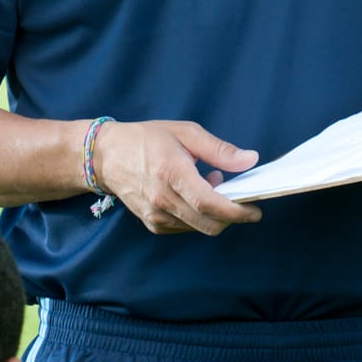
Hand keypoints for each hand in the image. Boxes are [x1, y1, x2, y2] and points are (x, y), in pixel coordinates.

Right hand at [93, 121, 261, 236]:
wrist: (106, 157)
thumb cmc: (146, 140)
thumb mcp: (186, 133)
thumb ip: (219, 150)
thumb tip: (250, 160)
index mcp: (172, 173)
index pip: (209, 204)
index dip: (236, 212)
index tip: (255, 211)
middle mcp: (162, 200)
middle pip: (208, 224)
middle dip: (231, 217)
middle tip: (239, 198)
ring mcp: (155, 215)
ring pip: (199, 228)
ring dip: (213, 214)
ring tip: (209, 186)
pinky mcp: (152, 224)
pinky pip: (186, 228)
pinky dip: (198, 217)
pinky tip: (194, 196)